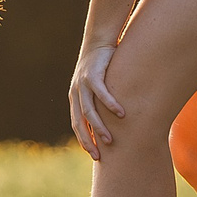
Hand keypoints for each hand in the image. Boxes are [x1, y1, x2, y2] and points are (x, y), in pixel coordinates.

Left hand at [69, 43, 126, 158]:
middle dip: (88, 140)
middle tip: (98, 155)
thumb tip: (114, 121)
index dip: (83, 139)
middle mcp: (76, 92)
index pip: (76, 124)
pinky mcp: (93, 74)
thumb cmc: (102, 66)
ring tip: (110, 140)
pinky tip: (120, 114)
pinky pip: (101, 92)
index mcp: (76, 97)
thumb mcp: (98, 86)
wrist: (98, 40)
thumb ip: (101, 101)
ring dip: (99, 127)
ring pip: (89, 110)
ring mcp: (82, 83)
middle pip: (80, 121)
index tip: (93, 154)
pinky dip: (110, 104)